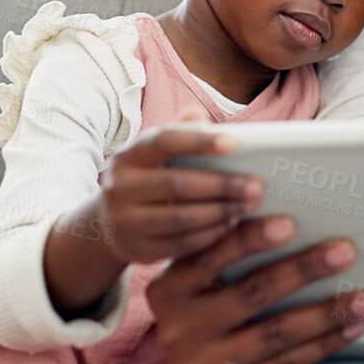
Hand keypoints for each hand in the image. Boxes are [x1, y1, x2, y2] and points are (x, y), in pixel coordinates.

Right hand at [43, 117, 265, 315]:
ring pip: (180, 218)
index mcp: (128, 156)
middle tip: (256, 186)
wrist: (108, 223)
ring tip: (249, 205)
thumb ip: (179, 133)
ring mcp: (124, 221)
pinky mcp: (136, 249)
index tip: (234, 142)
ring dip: (220, 212)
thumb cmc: (146, 178)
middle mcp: (119, 187)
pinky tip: (231, 225)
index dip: (198, 141)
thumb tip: (198, 113)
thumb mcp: (155, 154)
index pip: (164, 141)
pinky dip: (210, 235)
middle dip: (221, 185)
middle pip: (177, 184)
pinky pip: (180, 244)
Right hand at [148, 216, 363, 363]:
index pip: (212, 257)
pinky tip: (350, 328)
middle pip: (252, 294)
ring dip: (326, 314)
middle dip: (302, 271)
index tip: (289, 225)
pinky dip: (322, 346)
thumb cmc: (194, 305)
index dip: (251, 240)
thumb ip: (218, 247)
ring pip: (275, 336)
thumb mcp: (190, 275)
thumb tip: (274, 213)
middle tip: (345, 252)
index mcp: (170, 289)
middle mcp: (183, 328)